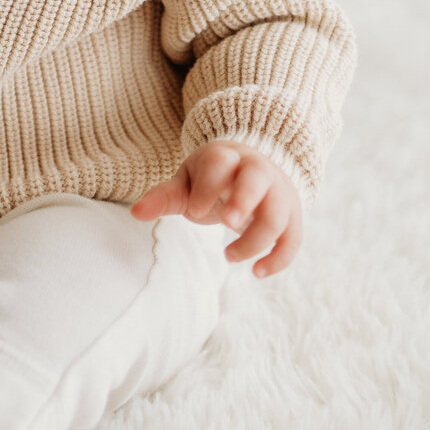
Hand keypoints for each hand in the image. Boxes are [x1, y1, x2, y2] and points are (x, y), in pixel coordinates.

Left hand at [130, 140, 302, 278]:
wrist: (252, 170)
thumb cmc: (213, 180)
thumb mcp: (188, 182)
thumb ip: (164, 196)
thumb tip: (136, 212)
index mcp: (226, 157)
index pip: (220, 164)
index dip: (208, 187)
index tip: (194, 211)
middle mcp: (256, 169)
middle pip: (257, 178)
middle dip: (243, 200)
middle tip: (227, 224)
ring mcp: (278, 191)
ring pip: (277, 213)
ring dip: (255, 240)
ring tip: (228, 256)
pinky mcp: (292, 214)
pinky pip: (293, 237)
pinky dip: (279, 258)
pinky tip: (257, 272)